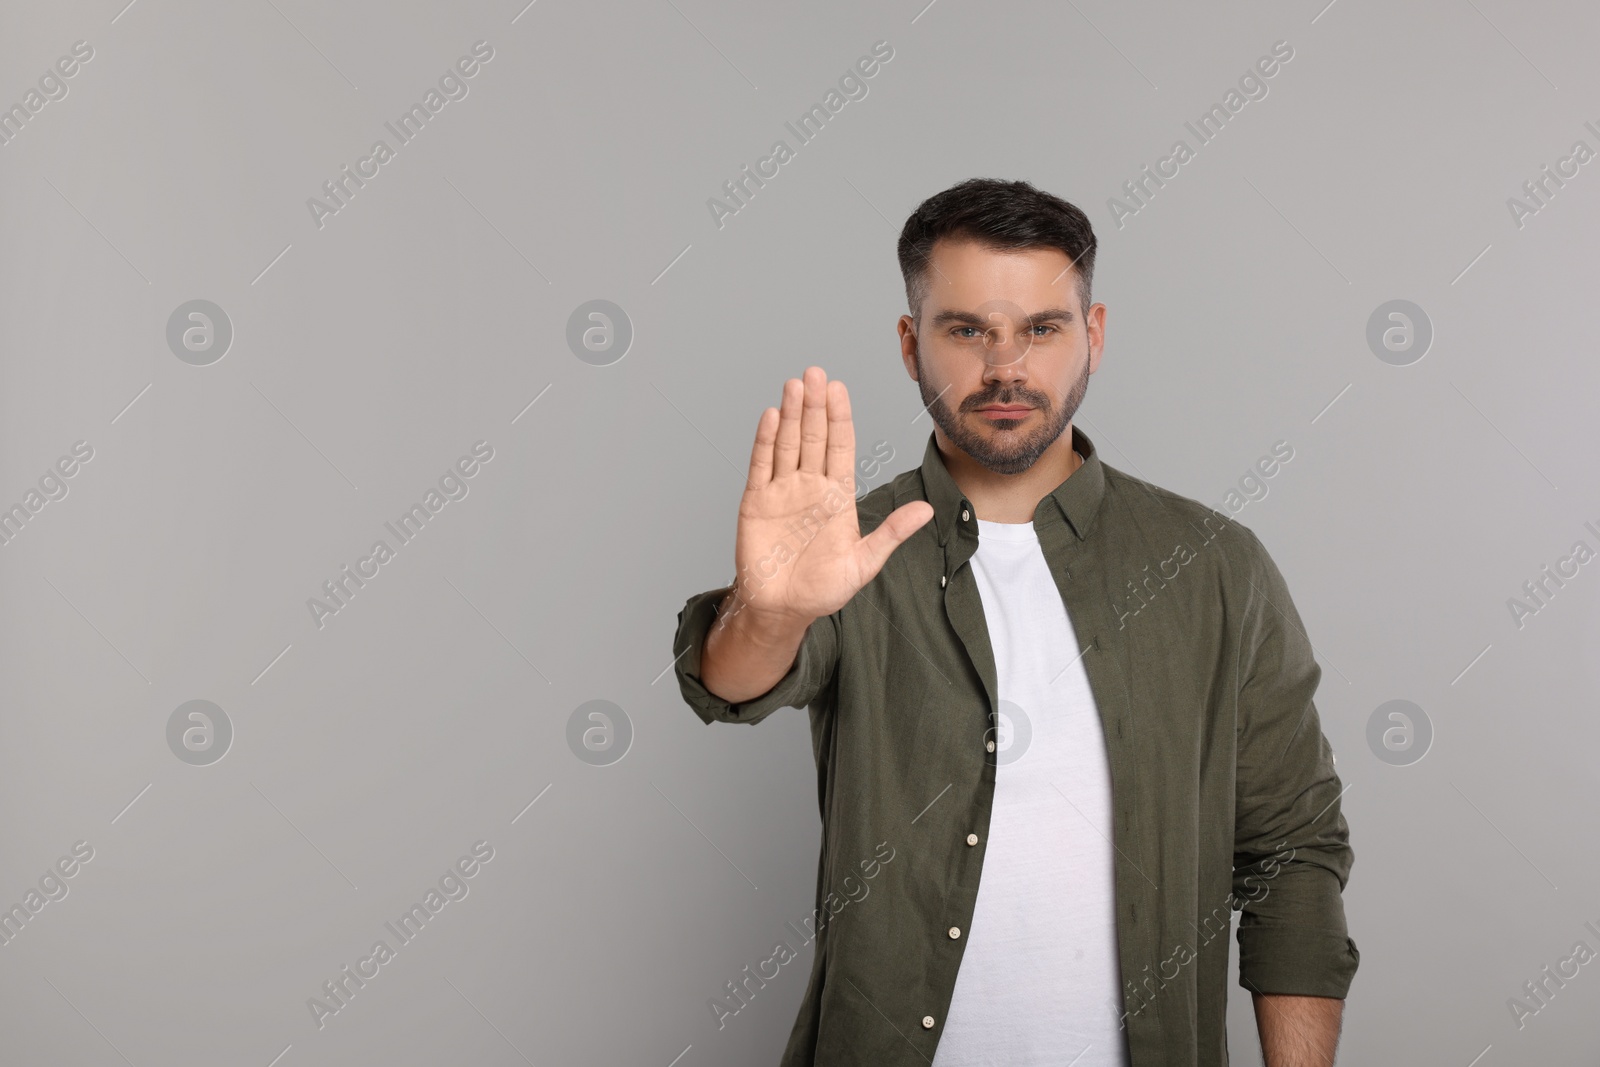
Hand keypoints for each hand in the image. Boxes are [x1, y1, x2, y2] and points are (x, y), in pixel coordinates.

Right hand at [726, 366, 932, 629]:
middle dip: (814, 406)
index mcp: (837, 496)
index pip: (840, 448)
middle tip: (816, 373)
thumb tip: (926, 511)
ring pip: (787, 443)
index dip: (840, 419)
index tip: (839, 390)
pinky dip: (764, 440)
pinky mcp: (756, 502)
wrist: (782, 610)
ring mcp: (782, 491)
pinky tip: (770, 416)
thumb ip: (891, 534)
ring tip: (794, 385)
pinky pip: (761, 465)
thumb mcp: (863, 563)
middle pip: (813, 437)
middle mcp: (810, 486)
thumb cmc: (823, 590)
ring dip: (789, 414)